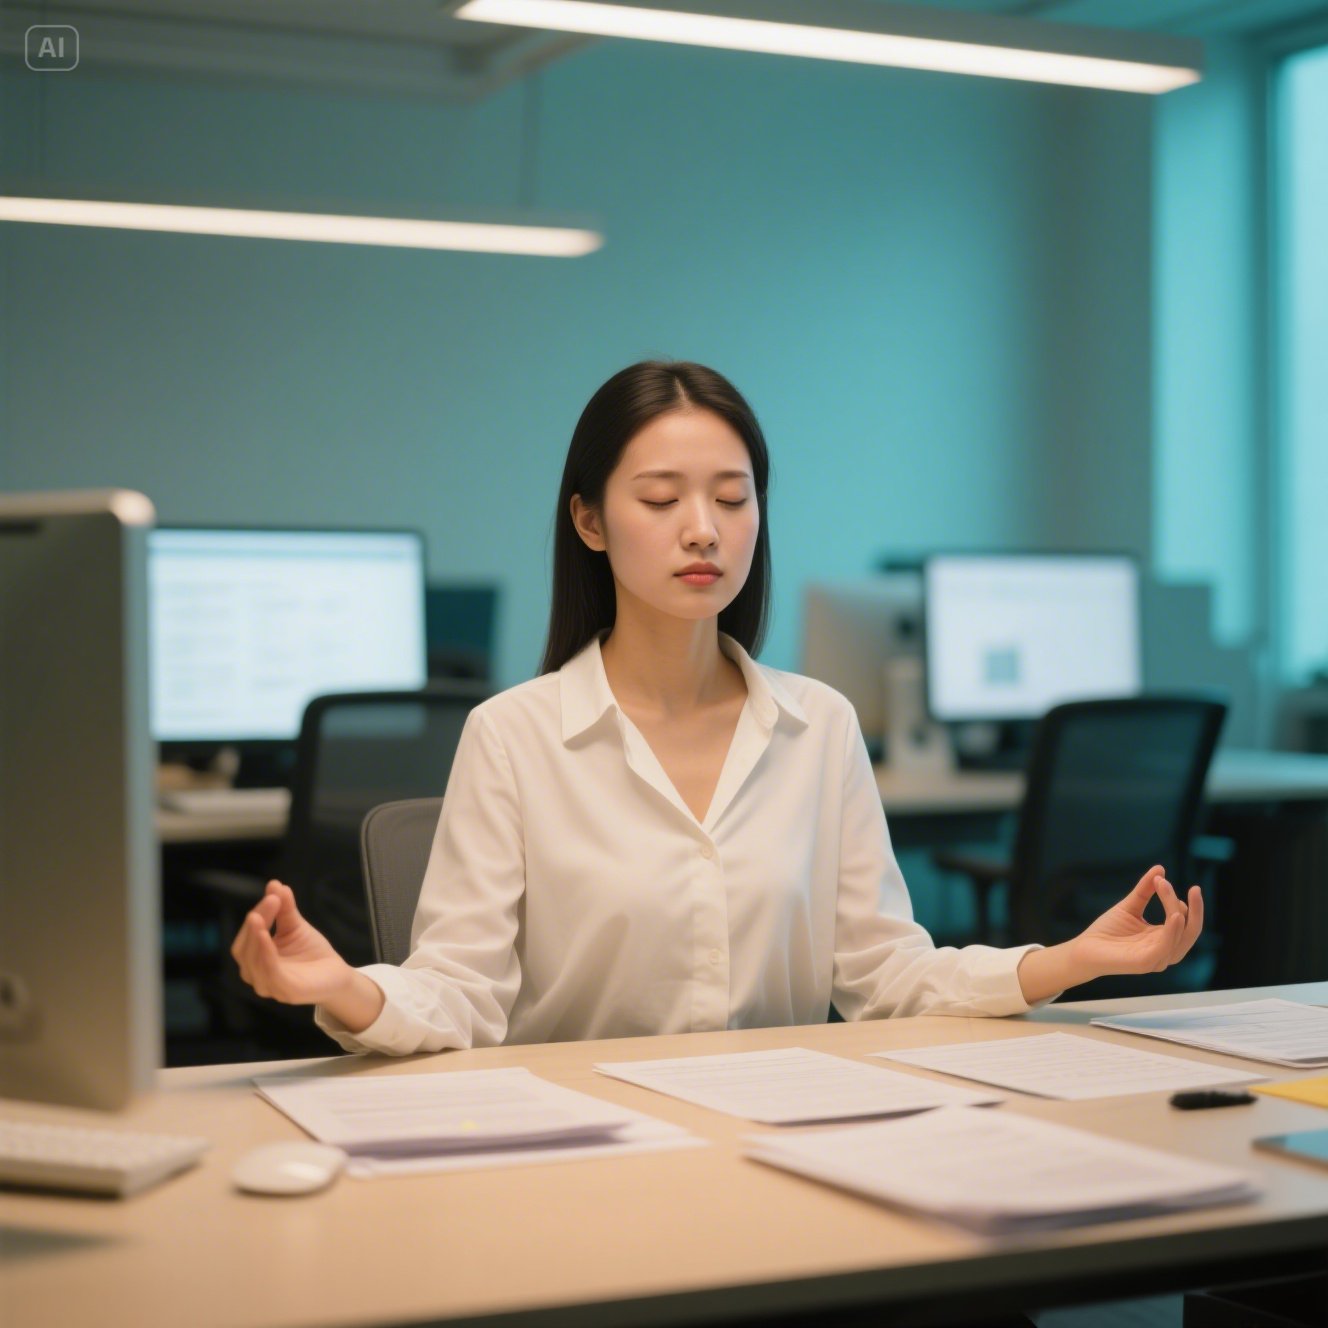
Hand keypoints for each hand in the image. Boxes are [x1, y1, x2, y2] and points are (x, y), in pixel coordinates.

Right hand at [230, 880, 354, 1006]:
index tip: (271, 895)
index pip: (247, 937)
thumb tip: (274, 883)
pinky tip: (267, 937)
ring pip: (252, 962)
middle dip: (253, 925)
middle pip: (244, 950)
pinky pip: (270, 973)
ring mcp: (269, 986)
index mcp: (255, 959)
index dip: (256, 915)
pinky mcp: (285, 992)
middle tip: (269, 901)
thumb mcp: (295, 926)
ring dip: (255, 938)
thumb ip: (284, 908)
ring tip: (260, 917)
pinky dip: (265, 955)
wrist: (337, 974)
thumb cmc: (311, 952)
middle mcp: (256, 975)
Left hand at [1067, 865, 1203, 980]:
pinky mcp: (1146, 963)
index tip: (1162, 880)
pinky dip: (1173, 931)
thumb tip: (1160, 869)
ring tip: (1166, 888)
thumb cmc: (1107, 931)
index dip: (1178, 901)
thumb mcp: (1130, 906)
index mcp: (1163, 939)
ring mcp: (1157, 959)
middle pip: (1190, 931)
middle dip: (1196, 910)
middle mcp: (1164, 951)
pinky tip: (1176, 915)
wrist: (1084, 949)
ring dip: (1176, 910)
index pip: (1184, 921)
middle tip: (1196, 888)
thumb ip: (1145, 890)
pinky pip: (1166, 948)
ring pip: (1179, 936)